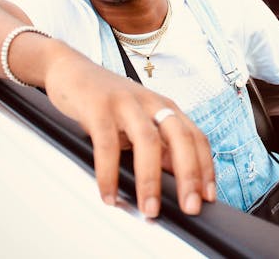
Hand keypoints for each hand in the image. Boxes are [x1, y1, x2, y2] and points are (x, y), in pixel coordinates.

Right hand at [43, 51, 215, 217]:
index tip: (208, 196)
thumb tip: (178, 179)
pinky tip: (109, 194)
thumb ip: (159, 145)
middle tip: (190, 207)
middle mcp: (151, 103)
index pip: (196, 137)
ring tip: (149, 209)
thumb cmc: (107, 100)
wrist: (70, 69)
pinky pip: (107, 144)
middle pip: (181, 137)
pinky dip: (108, 173)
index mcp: (166, 107)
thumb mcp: (139, 120)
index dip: (206, 167)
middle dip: (189, 175)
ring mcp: (126, 103)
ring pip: (147, 141)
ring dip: (150, 180)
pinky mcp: (99, 107)